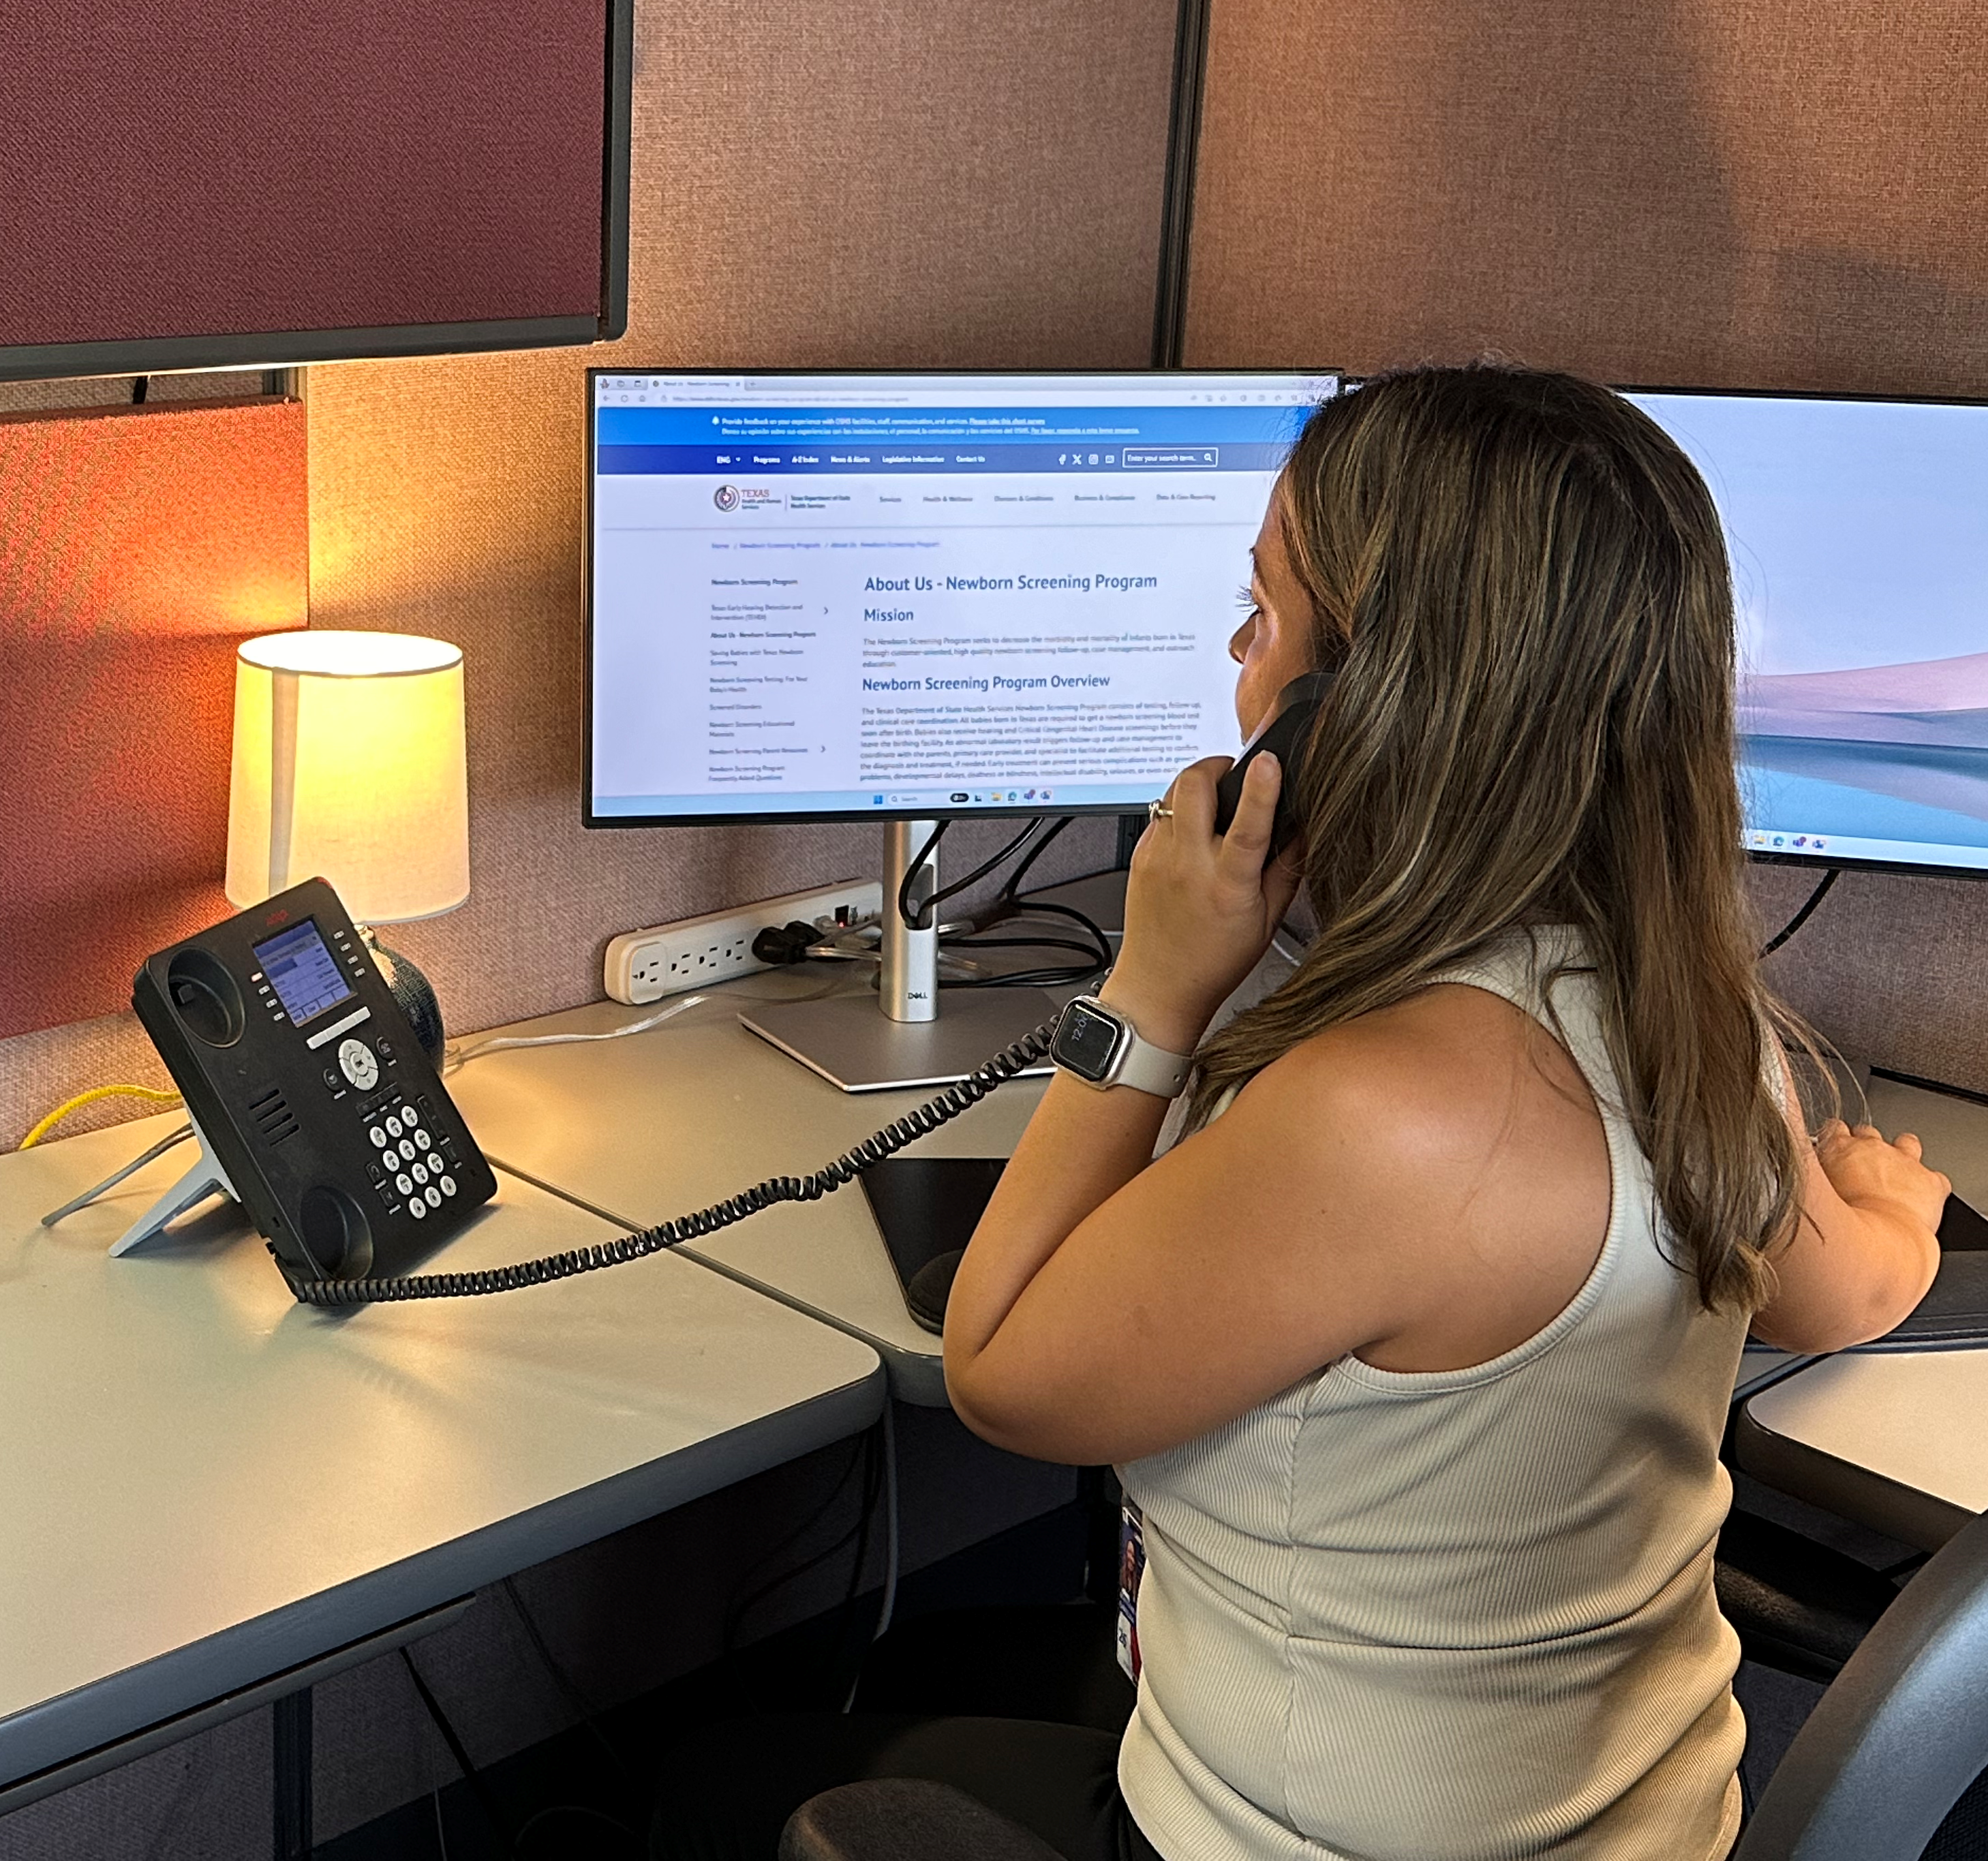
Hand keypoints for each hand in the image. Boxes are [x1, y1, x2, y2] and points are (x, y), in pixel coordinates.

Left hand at [1101, 754, 1300, 1053]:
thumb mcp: (1266, 922)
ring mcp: (1158, 859)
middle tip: (1232, 772)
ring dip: (1195, 785)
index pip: (1246, 827)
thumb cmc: (1213, 962)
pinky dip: (1178, 812)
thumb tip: (1302, 828)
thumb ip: (1285, 871)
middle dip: (1216, 765)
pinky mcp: (1139, 858)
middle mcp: (1188, 867)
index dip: (1260, 789)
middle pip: (1193, 787)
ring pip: (1171, 793)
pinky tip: (1191, 833)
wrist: (1158, 988)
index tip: (1269, 762)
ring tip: (1214, 800)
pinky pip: (1158, 816)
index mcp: (1227, 886)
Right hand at [1815, 1121, 1950, 1237]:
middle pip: (1868, 1132)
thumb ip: (1812, 1178)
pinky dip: (1930, 1186)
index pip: (1834, 1128)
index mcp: (1839, 1148)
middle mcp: (1873, 1148)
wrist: (1878, 1242)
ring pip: (1906, 1142)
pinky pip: (1936, 1178)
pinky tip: (1921, 1198)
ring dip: (1902, 1153)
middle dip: (1865, 1144)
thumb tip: (1805, 1177)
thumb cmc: (1840, 1224)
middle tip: (1860, 1166)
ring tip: (1894, 1173)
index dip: (1835, 1137)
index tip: (1833, 1147)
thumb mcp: (1812, 1194)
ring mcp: (1905, 1162)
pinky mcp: (1931, 1182)